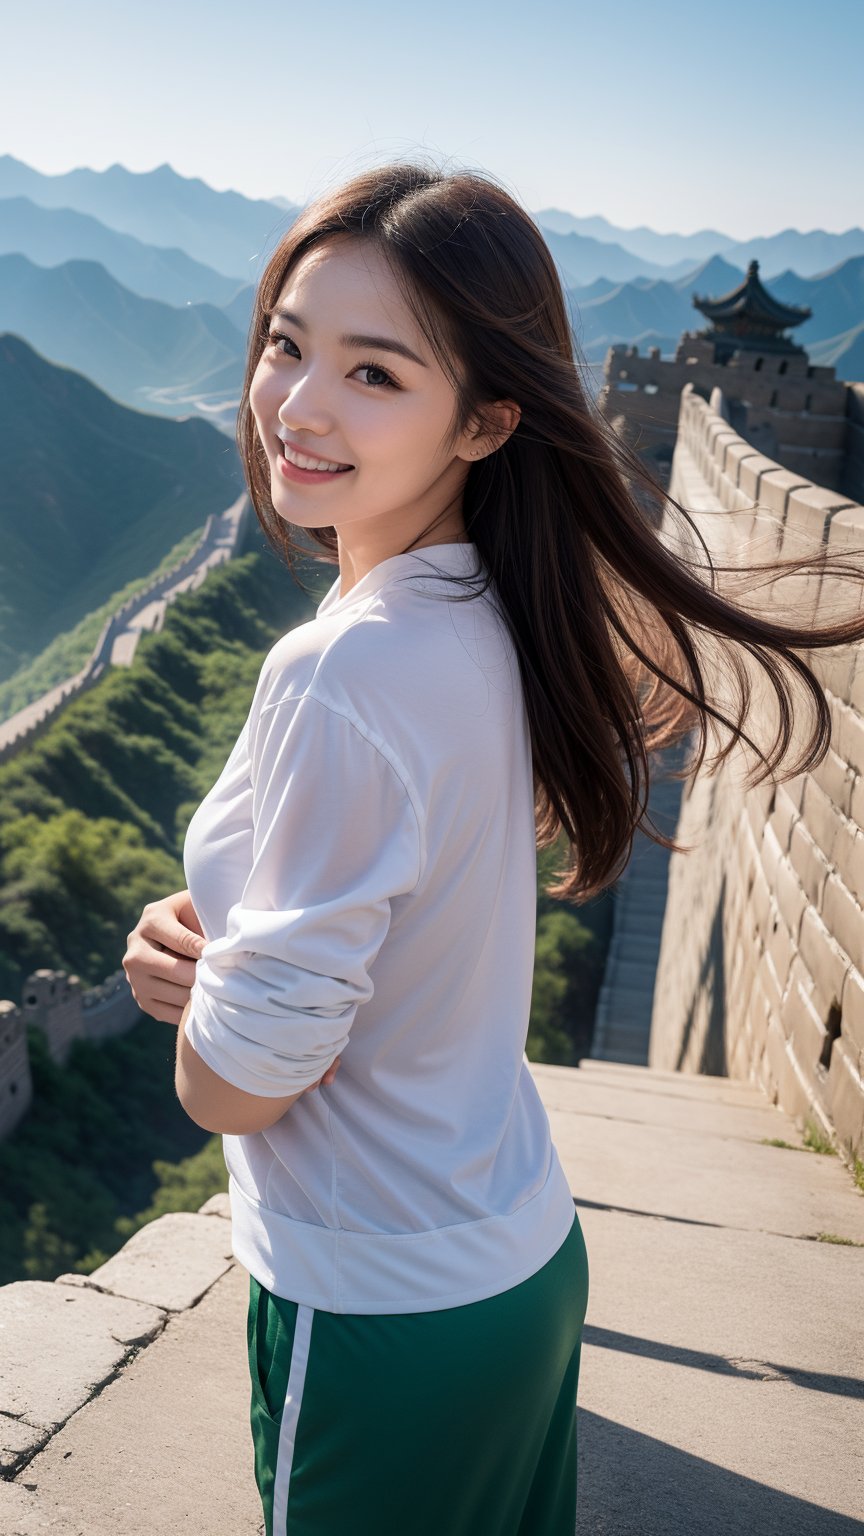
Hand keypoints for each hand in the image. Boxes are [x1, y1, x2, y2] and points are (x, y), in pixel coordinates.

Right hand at [123, 889, 343, 1087]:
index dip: (212, 952)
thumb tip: (243, 932)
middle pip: (173, 970)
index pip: (184, 940)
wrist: (174, 936)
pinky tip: (210, 1007)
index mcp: (152, 917)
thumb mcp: (203, 907)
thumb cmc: (200, 918)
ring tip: (227, 995)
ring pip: (170, 993)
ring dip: (199, 996)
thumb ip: (214, 913)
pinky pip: (166, 1013)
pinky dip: (190, 1013)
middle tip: (234, 982)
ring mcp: (132, 977)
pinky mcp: (140, 999)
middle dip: (204, 976)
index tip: (235, 959)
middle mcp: (134, 947)